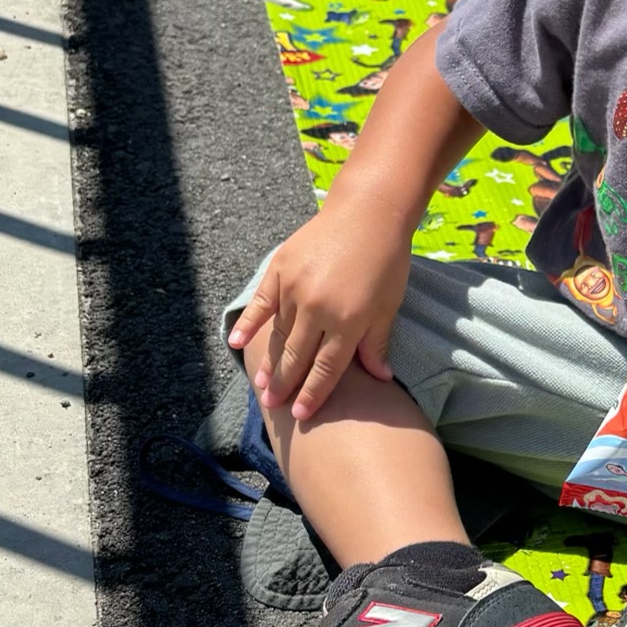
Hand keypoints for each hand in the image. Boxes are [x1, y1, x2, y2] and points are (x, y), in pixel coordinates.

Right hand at [226, 204, 412, 421]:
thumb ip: (377, 342)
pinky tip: (237, 344)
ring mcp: (295, 288)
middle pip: (297, 356)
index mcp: (348, 321)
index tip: (301, 414)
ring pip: (279, 333)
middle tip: (271, 406)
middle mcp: (318, 308)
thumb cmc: (386, 260)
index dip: (313, 393)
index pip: (326, 368)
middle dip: (284, 384)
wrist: (368, 212)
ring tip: (259, 385)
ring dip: (267, 361)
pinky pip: (261, 303)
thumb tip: (380, 378)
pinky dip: (249, 323)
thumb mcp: (389, 304)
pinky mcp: (281, 268)